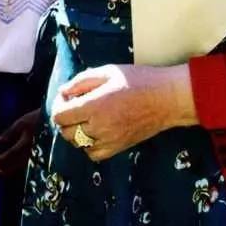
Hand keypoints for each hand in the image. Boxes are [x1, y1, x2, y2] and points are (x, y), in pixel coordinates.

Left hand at [0, 108, 40, 175]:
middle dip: (3, 167)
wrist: (53, 121)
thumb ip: (10, 133)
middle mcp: (31, 151)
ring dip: (8, 167)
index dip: (0, 159)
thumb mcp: (21, 122)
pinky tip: (9, 163)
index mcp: (26, 142)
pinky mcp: (38, 156)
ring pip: (20, 165)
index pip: (11, 153)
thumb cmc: (36, 119)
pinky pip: (24, 163)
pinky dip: (15, 165)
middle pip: (15, 164)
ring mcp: (35, 155)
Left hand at [51, 64, 196, 161]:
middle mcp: (99, 126)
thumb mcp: (107, 72)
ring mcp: (109, 140)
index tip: (66, 97)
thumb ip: (81, 82)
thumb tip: (63, 92)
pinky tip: (95, 132)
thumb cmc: (138, 80)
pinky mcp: (119, 147)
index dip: (58, 105)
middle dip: (65, 118)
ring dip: (75, 132)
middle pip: (66, 131)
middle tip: (74, 106)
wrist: (166, 99)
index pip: (60, 116)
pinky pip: (94, 154)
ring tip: (85, 118)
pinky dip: (89, 145)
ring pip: (78, 144)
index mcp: (94, 106)